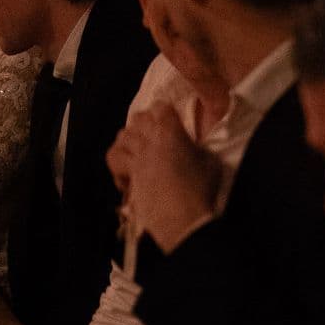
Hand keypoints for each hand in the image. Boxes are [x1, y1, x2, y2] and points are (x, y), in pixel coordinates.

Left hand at [111, 104, 221, 253]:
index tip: (172, 122)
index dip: (165, 112)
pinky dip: (118, 161)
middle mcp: (150, 139)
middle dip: (146, 123)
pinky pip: (114, 157)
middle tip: (157, 137)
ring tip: (140, 151)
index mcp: (171, 131)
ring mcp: (137, 157)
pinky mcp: (129, 175)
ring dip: (131, 140)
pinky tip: (129, 172)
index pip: (160, 106)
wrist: (184, 218)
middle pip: (139, 118)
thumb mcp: (211, 162)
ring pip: (123, 135)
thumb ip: (199, 149)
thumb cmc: (201, 189)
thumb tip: (194, 148)